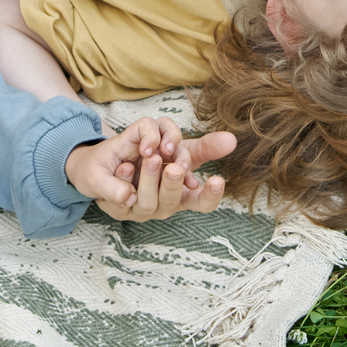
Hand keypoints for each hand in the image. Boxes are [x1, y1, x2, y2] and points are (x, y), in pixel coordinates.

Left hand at [66, 116, 235, 221]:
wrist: (113, 167)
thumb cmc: (154, 158)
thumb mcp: (180, 150)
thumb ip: (205, 147)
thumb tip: (233, 139)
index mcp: (184, 195)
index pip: (202, 204)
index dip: (210, 196)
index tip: (217, 179)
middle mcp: (165, 204)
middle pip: (172, 200)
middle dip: (172, 182)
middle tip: (173, 167)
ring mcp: (143, 207)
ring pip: (147, 200)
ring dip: (148, 178)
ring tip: (149, 157)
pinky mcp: (120, 205)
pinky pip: (120, 196)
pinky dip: (122, 179)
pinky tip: (123, 166)